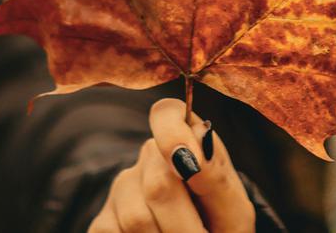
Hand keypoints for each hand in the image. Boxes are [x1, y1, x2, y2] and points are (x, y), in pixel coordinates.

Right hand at [87, 98, 255, 232]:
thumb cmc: (222, 228)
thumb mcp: (233, 208)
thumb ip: (215, 177)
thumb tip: (192, 147)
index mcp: (185, 143)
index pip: (166, 114)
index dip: (173, 135)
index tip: (191, 168)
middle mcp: (149, 160)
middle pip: (158, 184)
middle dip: (185, 224)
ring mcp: (122, 190)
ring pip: (136, 218)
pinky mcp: (102, 222)